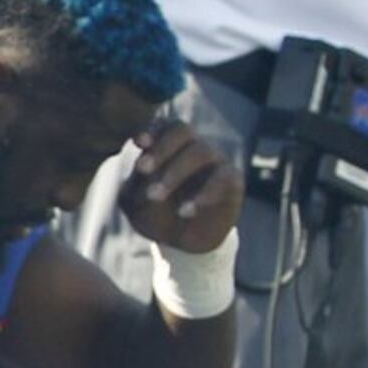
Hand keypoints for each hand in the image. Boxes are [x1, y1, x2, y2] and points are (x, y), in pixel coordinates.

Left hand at [116, 121, 236, 258]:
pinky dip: (203, 194)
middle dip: (161, 148)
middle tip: (141, 169)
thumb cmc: (154, 213)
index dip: (153, 129)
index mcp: (168, 146)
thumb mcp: (135, 202)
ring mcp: (215, 161)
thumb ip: (136, 183)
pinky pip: (223, 178)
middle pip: (183, 130)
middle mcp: (193, 147)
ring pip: (200, 151)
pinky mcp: (232, 181)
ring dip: (174, 172)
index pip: (164, 125)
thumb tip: (142, 165)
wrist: (181, 242)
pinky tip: (185, 211)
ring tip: (154, 196)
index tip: (139, 143)